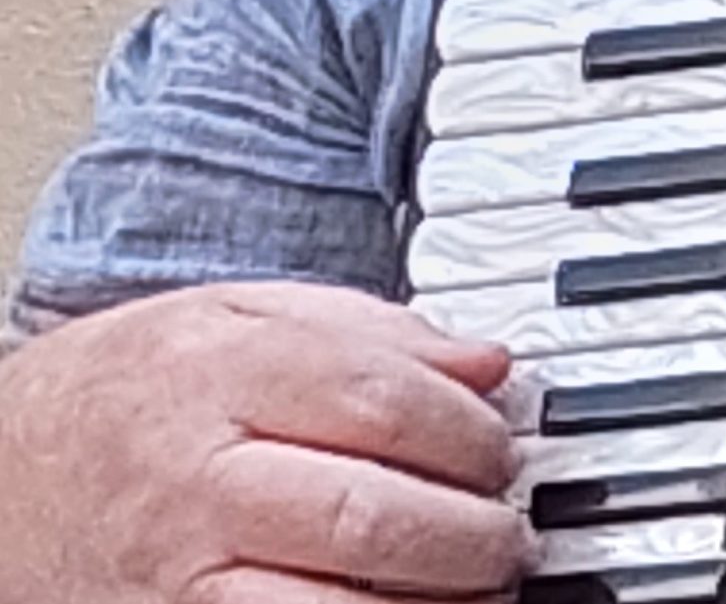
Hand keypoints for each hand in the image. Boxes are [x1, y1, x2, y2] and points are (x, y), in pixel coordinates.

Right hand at [0, 279, 535, 601]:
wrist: (2, 479)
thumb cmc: (134, 389)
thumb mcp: (239, 314)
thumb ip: (370, 331)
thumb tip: (489, 362)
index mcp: (224, 374)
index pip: (380, 399)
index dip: (467, 428)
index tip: (504, 445)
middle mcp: (198, 480)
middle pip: (364, 514)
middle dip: (467, 532)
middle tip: (510, 534)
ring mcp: (177, 578)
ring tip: (476, 591)